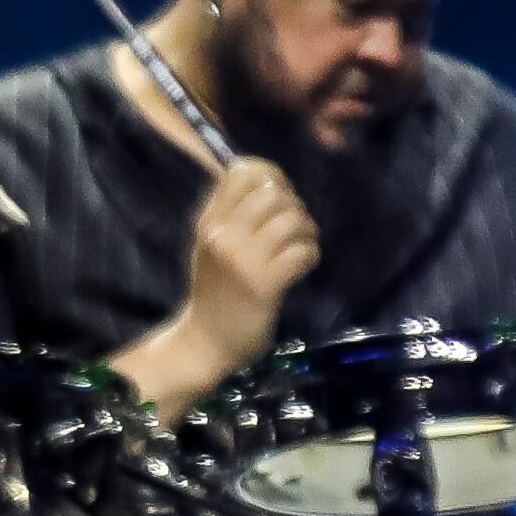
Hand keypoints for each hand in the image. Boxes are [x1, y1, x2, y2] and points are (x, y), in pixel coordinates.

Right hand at [112, 156, 321, 422]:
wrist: (205, 344)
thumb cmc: (213, 294)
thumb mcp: (209, 247)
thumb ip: (231, 216)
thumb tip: (270, 183)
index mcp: (208, 221)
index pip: (242, 172)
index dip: (271, 175)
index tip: (280, 194)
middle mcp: (223, 235)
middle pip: (273, 192)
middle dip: (295, 206)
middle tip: (295, 228)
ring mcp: (243, 260)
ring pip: (292, 219)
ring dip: (307, 231)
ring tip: (302, 245)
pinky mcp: (265, 284)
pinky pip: (302, 251)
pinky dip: (310, 255)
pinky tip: (303, 265)